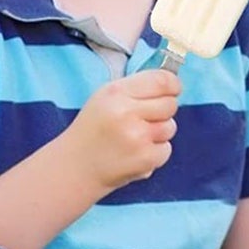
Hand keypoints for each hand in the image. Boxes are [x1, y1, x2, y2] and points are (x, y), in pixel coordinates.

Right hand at [67, 69, 181, 190]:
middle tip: (144, 119)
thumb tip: (172, 83)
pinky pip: (166, 149)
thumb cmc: (94, 129)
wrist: (74, 168)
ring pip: (170, 127)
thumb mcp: (106, 98)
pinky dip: (155, 152)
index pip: (162, 80)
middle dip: (163, 111)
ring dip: (159, 133)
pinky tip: (134, 153)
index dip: (173, 85)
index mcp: (116, 93)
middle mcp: (126, 113)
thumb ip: (137, 88)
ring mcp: (137, 137)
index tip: (174, 89)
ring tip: (135, 138)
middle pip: (170, 104)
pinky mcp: (145, 159)